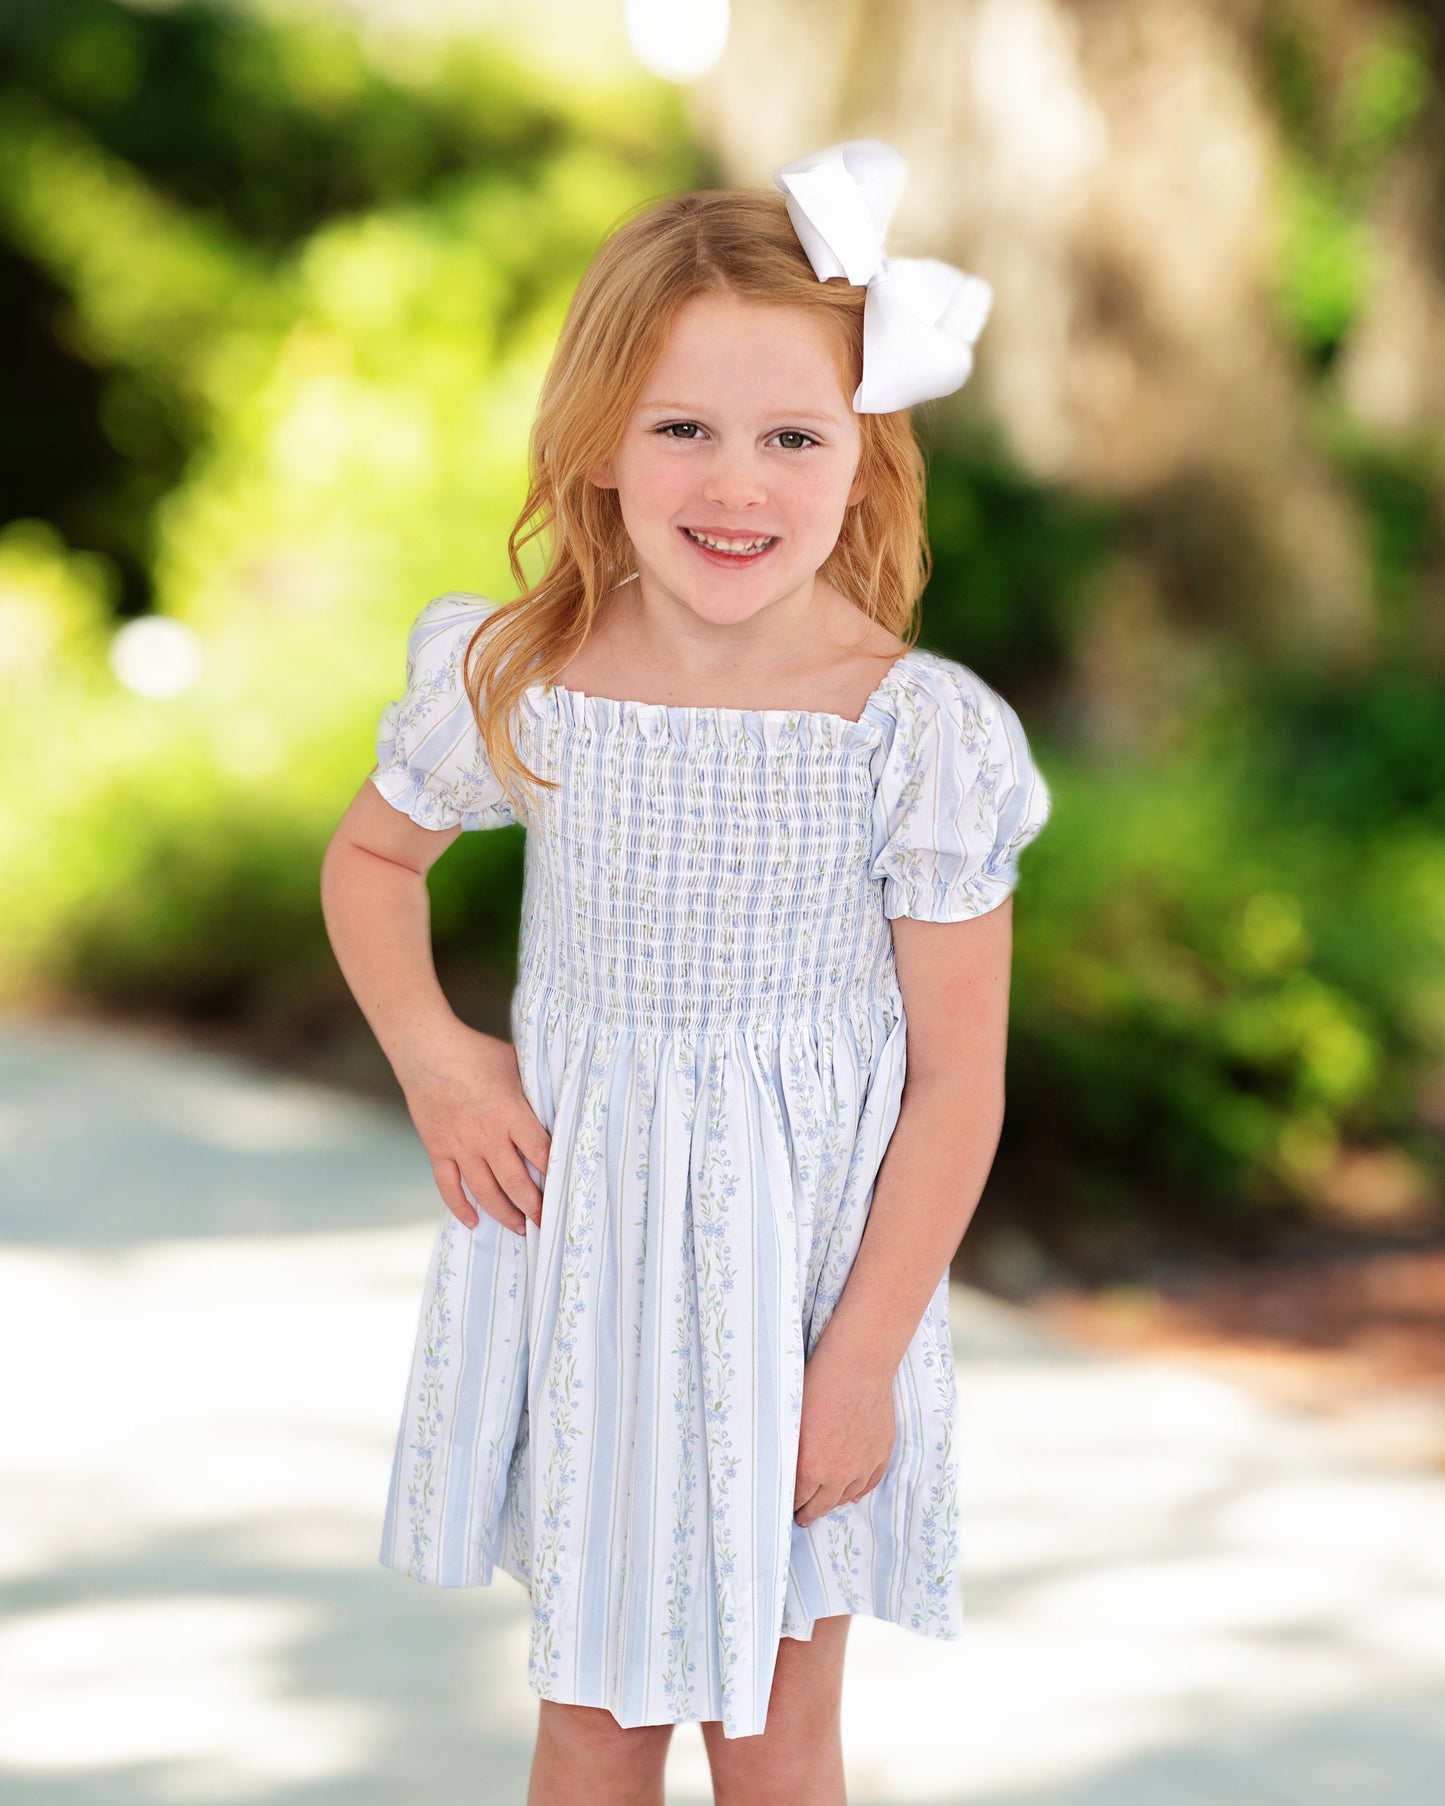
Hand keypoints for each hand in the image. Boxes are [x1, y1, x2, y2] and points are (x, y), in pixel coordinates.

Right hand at [395, 1020, 550, 1236]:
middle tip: (548, 1222)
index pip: (541, 1153)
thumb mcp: (516, 1064)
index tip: (568, 1190)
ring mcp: (461, 1147)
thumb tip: (557, 1098)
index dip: (556, 1175)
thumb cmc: (476, 1052)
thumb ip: (534, 1088)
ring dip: (504, 1214)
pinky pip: (449, 1188)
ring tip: (520, 1228)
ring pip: (485, 1193)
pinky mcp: (438, 1150)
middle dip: (535, 1207)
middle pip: (517, 1183)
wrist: (426, 1049)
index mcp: (511, 1114)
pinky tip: (473, 1222)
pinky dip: (460, 1208)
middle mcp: (487, 1137)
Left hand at [793, 1336, 895, 1527]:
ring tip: (825, 1506)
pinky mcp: (881, 1453)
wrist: (857, 1368)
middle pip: (823, 1504)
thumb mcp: (793, 1422)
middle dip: (810, 1512)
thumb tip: (790, 1470)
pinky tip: (852, 1495)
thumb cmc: (818, 1386)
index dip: (792, 1504)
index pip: (798, 1498)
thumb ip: (793, 1452)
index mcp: (811, 1468)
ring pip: (847, 1496)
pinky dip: (859, 1491)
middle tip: (803, 1518)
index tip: (788, 1508)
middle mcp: (839, 1474)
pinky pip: (870, 1483)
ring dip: (834, 1503)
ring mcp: (863, 1466)